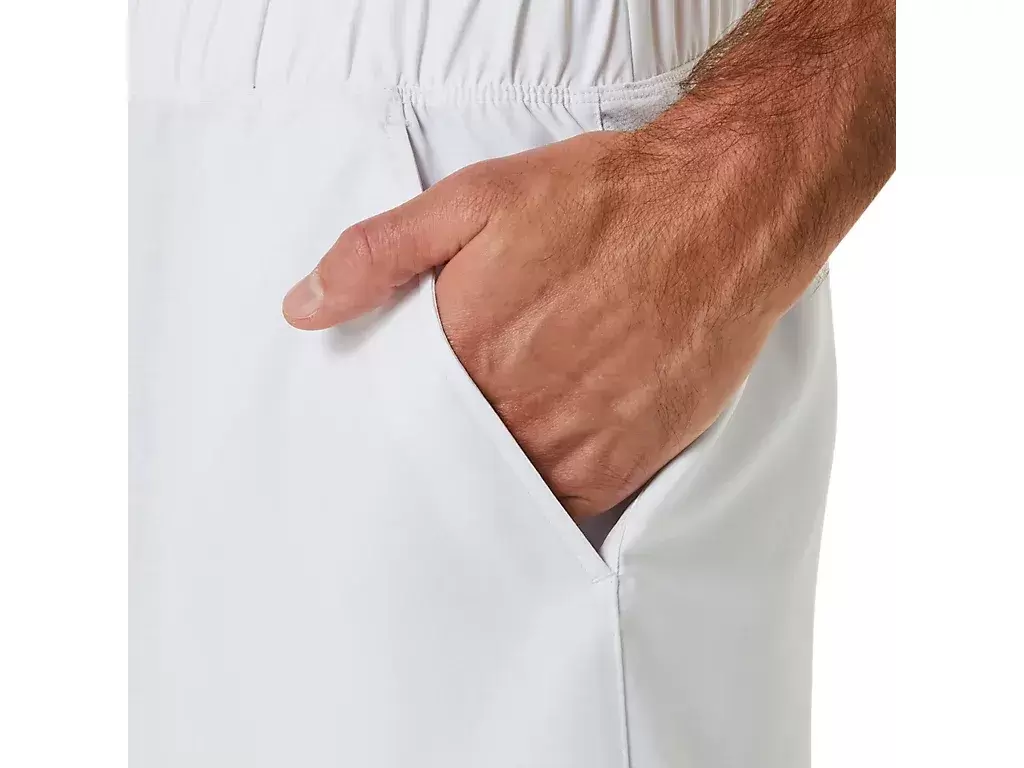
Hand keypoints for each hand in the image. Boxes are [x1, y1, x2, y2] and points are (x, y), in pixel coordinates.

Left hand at [282, 132, 787, 517]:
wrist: (720, 213)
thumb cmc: (601, 201)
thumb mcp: (475, 198)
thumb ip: (379, 254)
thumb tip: (301, 309)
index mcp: (465, 347)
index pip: (396, 417)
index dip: (386, 425)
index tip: (373, 434)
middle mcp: (514, 406)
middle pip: (446, 460)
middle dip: (430, 459)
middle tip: (423, 456)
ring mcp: (571, 441)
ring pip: (499, 491)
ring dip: (483, 483)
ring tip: (476, 467)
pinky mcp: (622, 463)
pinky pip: (558, 506)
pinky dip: (538, 497)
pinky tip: (532, 472)